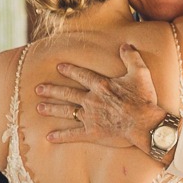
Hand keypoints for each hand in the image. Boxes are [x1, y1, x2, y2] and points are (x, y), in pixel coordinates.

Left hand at [36, 45, 162, 148]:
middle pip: (67, 93)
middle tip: (38, 89)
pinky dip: (61, 136)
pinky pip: (73, 135)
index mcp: (101, 85)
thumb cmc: (144, 99)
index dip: (70, 70)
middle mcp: (91, 100)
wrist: (144, 124)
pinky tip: (49, 137)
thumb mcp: (140, 73)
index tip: (59, 67)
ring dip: (52, 109)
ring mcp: (90, 117)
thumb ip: (131, 57)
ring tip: (39, 107)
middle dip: (52, 90)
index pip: (82, 75)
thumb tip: (125, 45)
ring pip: (66, 111)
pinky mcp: (92, 133)